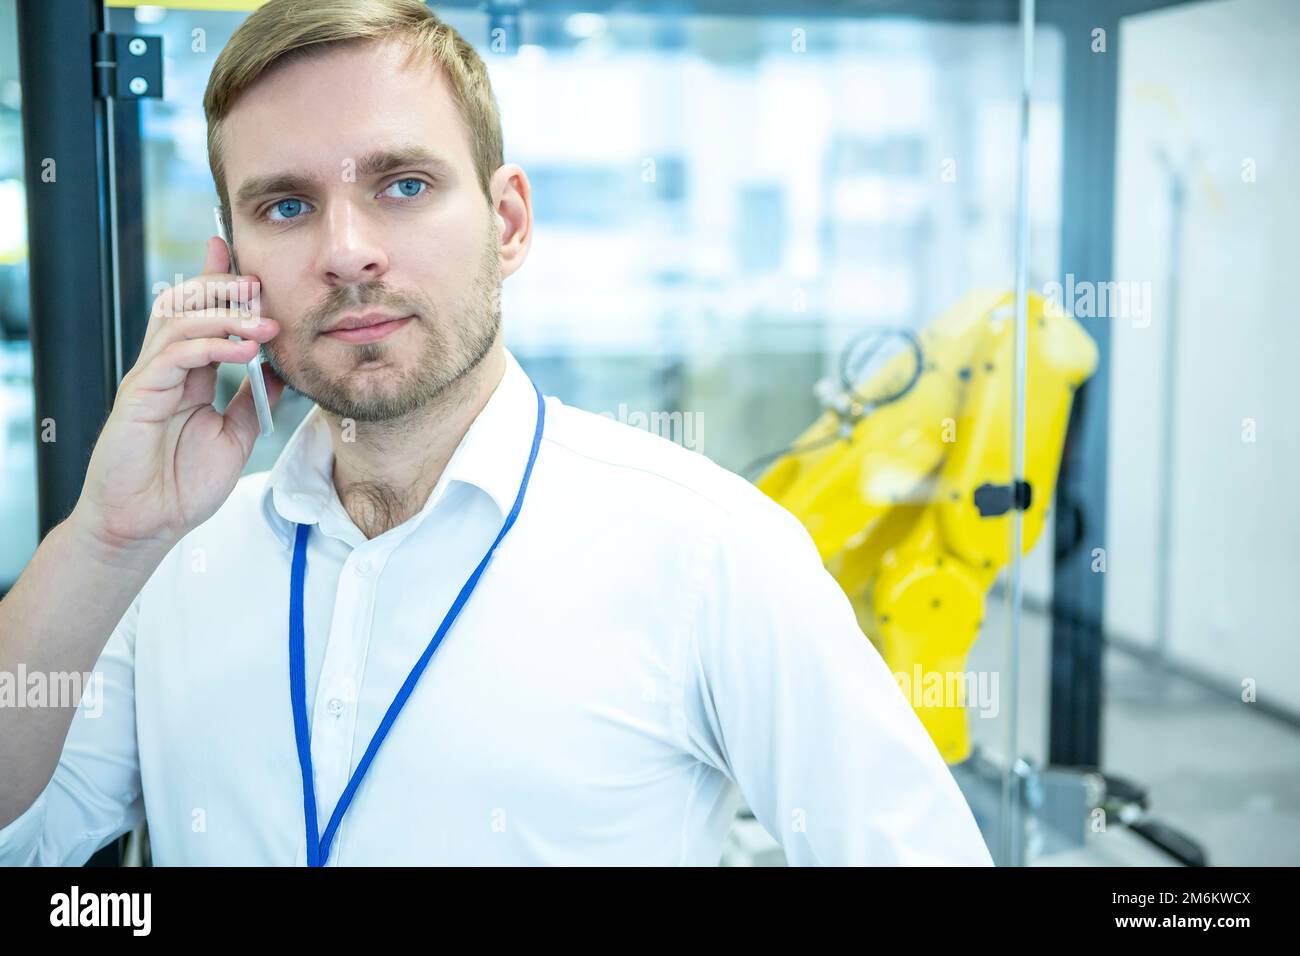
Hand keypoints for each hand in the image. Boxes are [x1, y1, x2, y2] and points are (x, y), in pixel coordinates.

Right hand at [74, 236, 284, 555]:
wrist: (147, 525)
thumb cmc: (183, 485)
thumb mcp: (235, 435)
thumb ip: (254, 398)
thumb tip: (280, 365)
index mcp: (187, 374)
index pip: (199, 313)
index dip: (215, 279)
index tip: (239, 254)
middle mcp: (165, 369)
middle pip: (186, 305)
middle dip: (223, 286)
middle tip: (261, 284)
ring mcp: (149, 380)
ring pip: (179, 322)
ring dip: (226, 315)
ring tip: (265, 323)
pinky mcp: (138, 396)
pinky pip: (173, 356)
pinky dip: (210, 346)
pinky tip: (244, 350)